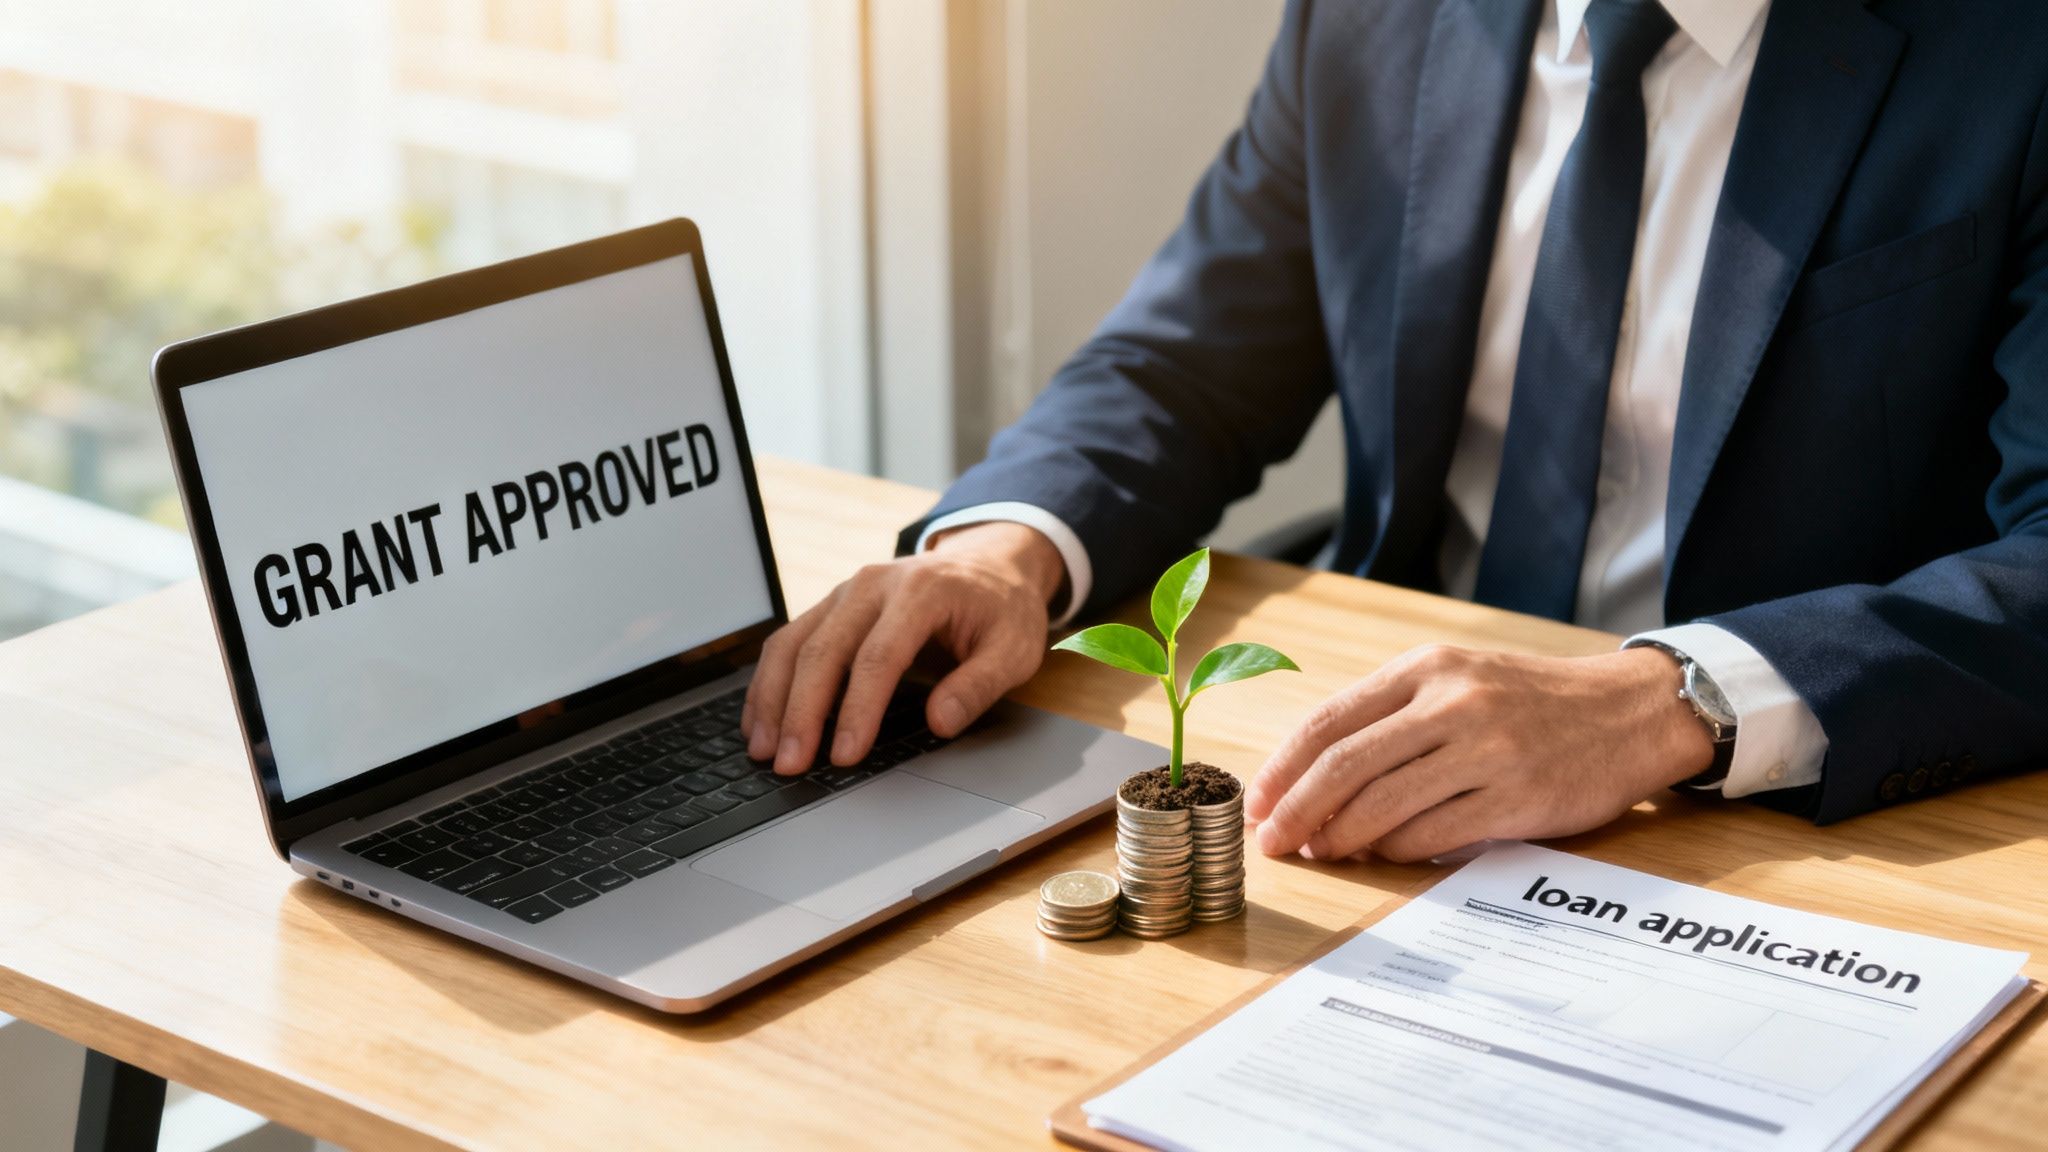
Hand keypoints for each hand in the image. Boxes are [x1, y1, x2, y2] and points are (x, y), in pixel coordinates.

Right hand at [743, 521, 1065, 774]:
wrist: (988, 565)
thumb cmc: (1001, 610)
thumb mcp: (1016, 648)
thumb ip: (980, 686)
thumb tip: (941, 722)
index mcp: (922, 591)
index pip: (879, 656)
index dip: (858, 709)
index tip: (845, 754)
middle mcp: (874, 585)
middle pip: (824, 650)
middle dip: (801, 712)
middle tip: (789, 763)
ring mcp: (846, 592)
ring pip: (794, 643)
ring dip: (773, 698)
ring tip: (763, 749)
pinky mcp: (831, 606)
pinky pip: (788, 641)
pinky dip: (769, 682)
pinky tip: (760, 719)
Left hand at [1245, 645, 1713, 862]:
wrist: (1629, 712)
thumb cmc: (1530, 702)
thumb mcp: (1459, 678)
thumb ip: (1392, 715)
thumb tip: (1313, 777)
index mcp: (1427, 668)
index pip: (1332, 721)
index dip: (1284, 768)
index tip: (1258, 803)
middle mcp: (1453, 703)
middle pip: (1346, 765)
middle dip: (1298, 810)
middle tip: (1273, 842)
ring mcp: (1487, 750)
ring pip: (1384, 803)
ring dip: (1342, 836)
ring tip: (1323, 851)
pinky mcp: (1517, 797)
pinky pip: (1434, 833)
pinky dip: (1396, 849)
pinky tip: (1382, 853)